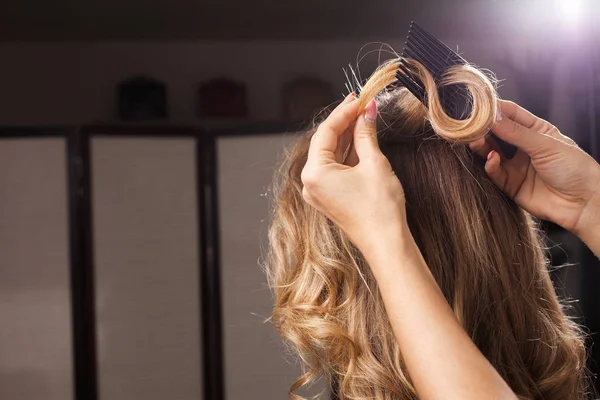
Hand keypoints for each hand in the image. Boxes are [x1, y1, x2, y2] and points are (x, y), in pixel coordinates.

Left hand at [301, 95, 407, 257]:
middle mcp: (310, 183)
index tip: (359, 98)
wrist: (386, 243)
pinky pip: (334, 169)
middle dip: (344, 122)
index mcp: (314, 173)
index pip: (326, 132)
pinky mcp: (329, 198)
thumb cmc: (380, 208)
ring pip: (330, 155)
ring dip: (346, 137)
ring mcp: (318, 192)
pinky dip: (346, 154)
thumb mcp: (374, 163)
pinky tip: (360, 139)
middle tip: (361, 104)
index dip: (344, 111)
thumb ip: (366, 134)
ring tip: (363, 118)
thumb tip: (366, 112)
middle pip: (325, 142)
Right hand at [470, 100, 599, 238]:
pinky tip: (492, 159)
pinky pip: (495, 174)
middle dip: (484, 129)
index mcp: (536, 131)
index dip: (496, 109)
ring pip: (492, 153)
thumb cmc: (575, 169)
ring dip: (483, 147)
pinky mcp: (511, 186)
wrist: (583, 203)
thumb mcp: (546, 145)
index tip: (479, 106)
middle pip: (498, 134)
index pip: (512, 115)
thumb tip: (493, 119)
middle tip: (471, 126)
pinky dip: (491, 166)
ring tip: (476, 142)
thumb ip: (517, 133)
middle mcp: (524, 148)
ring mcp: (517, 167)